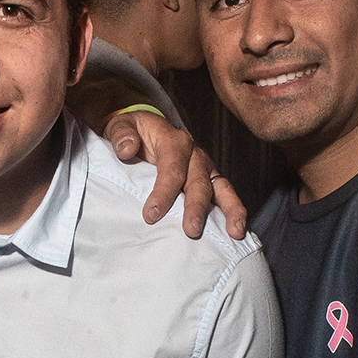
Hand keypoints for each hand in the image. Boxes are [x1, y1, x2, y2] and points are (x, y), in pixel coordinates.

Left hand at [103, 111, 248, 239]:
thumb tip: (127, 148)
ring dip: (229, 209)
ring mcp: (204, 167)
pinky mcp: (208, 179)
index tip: (151, 214)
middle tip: (192, 230)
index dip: (163, 192)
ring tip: (234, 231)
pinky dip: (233, 210)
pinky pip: (223, 194)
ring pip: (220, 187)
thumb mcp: (120, 126)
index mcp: (173, 140)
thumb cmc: (131, 131)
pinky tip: (237, 230)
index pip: (172, 168)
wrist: (142, 129)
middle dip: (196, 207)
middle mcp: (194, 153)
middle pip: (198, 181)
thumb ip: (121, 135)